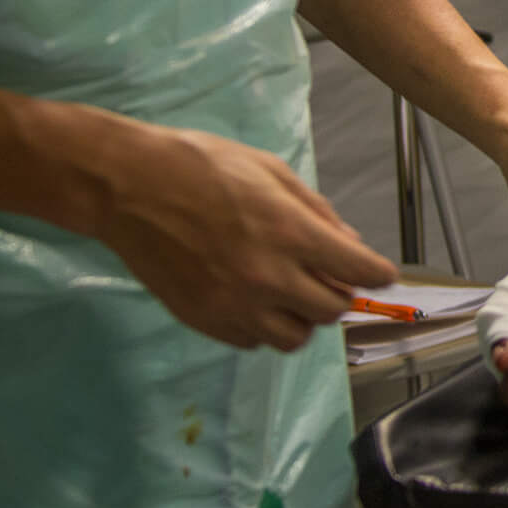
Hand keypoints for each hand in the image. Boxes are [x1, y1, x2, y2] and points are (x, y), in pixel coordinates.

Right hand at [96, 125, 398, 350]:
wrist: (128, 187)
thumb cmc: (202, 166)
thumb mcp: (272, 172)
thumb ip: (317, 212)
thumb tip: (350, 245)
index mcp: (291, 234)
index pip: (359, 272)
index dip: (378, 273)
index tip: (380, 272)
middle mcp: (268, 277)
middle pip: (332, 311)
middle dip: (339, 292)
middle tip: (326, 274)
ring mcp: (233, 305)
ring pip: (294, 338)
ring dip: (302, 317)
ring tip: (288, 290)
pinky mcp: (203, 321)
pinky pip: (252, 341)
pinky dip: (262, 326)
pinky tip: (251, 298)